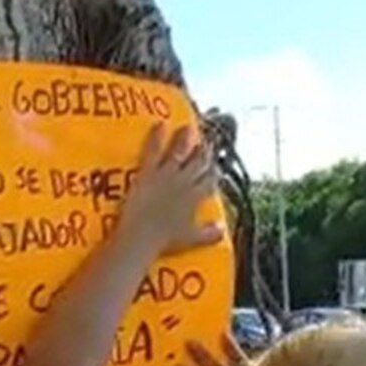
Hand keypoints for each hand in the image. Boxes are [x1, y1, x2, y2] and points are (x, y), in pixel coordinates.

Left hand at [118, 123, 222, 254]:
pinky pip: (154, 150)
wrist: (142, 236)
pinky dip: (157, 136)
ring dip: (186, 138)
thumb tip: (222, 230)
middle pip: (199, 162)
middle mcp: (185, 182)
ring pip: (181, 151)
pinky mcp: (149, 172)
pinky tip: (160, 124)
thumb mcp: (192, 239)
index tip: (216, 167)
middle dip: (204, 152)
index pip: (211, 180)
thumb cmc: (166, 241)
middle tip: (206, 143)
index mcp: (196, 198)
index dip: (214, 173)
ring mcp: (167, 174)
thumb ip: (209, 234)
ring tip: (189, 128)